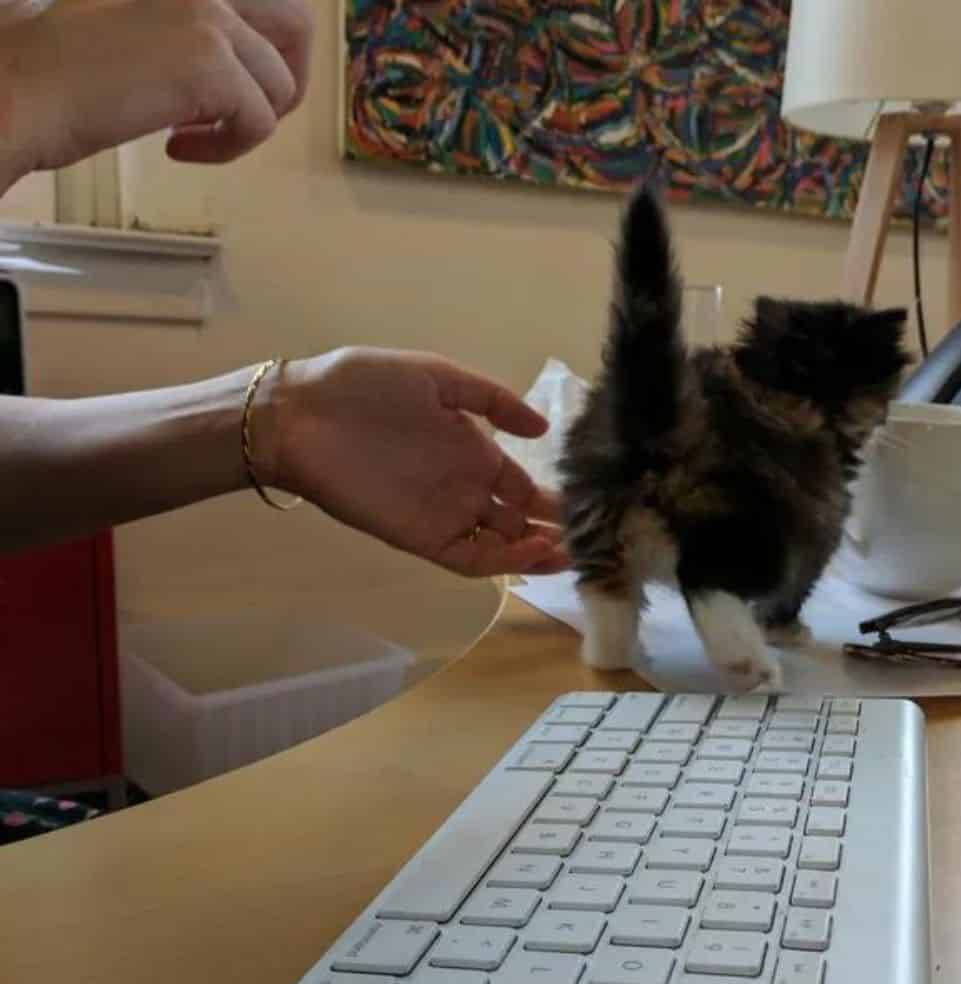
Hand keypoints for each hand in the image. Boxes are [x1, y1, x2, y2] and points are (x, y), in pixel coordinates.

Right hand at [4, 0, 312, 173]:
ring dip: (245, 126)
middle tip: (241, 115)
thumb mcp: (141, 31)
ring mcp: (211, 20)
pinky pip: (260, 125)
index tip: (228, 89)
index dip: (266, 51)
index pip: (271, 1)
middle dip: (284, 80)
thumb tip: (244, 71)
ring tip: (189, 135)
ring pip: (280, 88)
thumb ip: (193, 36)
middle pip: (298, 25)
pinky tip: (176, 149)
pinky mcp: (212, 67)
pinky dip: (227, 150)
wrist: (25, 91)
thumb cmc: (68, 73)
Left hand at [266, 348, 570, 577]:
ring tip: (568, 554)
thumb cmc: (367, 387)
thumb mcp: (437, 377)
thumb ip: (491, 401)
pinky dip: (501, 562)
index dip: (551, 500)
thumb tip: (542, 430)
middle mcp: (464, 488)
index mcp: (472, 451)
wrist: (303, 414)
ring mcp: (444, 515)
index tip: (587, 508)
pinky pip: (469, 558)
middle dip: (551, 532)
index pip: (521, 486)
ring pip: (499, 546)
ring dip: (533, 553)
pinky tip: (530, 553)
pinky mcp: (421, 537)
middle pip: (516, 521)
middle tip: (590, 541)